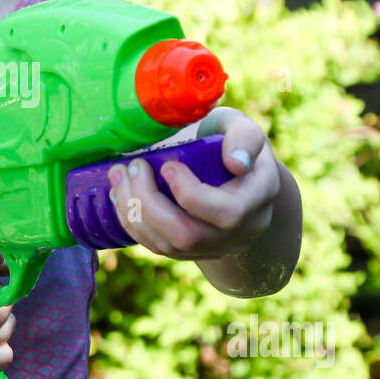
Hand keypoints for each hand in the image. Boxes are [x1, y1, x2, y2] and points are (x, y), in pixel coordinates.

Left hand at [108, 108, 280, 260]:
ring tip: (118, 176)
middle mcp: (243, 231)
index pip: (229, 212)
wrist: (234, 170)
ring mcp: (217, 246)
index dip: (191, 194)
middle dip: (150, 203)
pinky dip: (133, 223)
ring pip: (169, 246)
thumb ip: (243, 137)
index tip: (167, 166)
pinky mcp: (193, 251)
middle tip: (132, 167)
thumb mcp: (243, 127)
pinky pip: (159, 247)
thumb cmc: (233, 142)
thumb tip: (236, 163)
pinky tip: (120, 196)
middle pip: (190, 236)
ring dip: (134, 213)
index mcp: (261, 197)